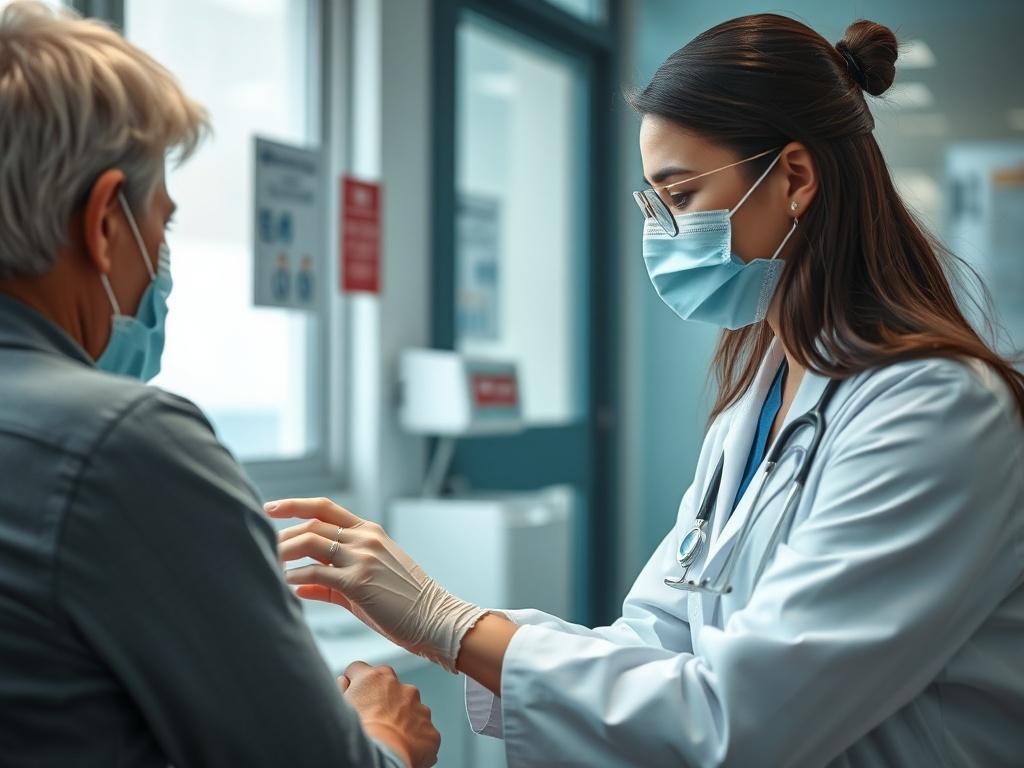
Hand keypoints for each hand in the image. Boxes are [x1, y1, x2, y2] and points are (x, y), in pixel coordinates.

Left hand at [268, 497, 486, 671]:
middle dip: (282, 534)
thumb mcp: (367, 585)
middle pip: (312, 524)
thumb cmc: (404, 605)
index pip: (325, 508)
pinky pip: (316, 574)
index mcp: (369, 532)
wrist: (436, 618)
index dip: (295, 505)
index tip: (270, 507)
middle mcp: (365, 539)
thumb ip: (331, 583)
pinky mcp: (359, 582)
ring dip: (284, 552)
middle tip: (262, 547)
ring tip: (268, 563)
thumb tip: (297, 585)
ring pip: (311, 542)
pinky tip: (285, 583)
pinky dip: (296, 577)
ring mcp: (363, 558)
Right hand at [339, 661, 439, 767]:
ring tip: (388, 738)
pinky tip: (401, 750)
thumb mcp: (341, 706)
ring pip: (409, 709)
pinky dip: (413, 740)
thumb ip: (343, 689)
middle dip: (382, 701)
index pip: (360, 670)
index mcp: (377, 677)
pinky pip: (421, 732)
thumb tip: (344, 682)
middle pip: (389, 689)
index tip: (352, 695)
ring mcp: (419, 708)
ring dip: (401, 719)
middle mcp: (402, 687)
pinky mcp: (430, 730)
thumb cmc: (358, 733)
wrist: (383, 758)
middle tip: (372, 721)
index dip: (354, 683)